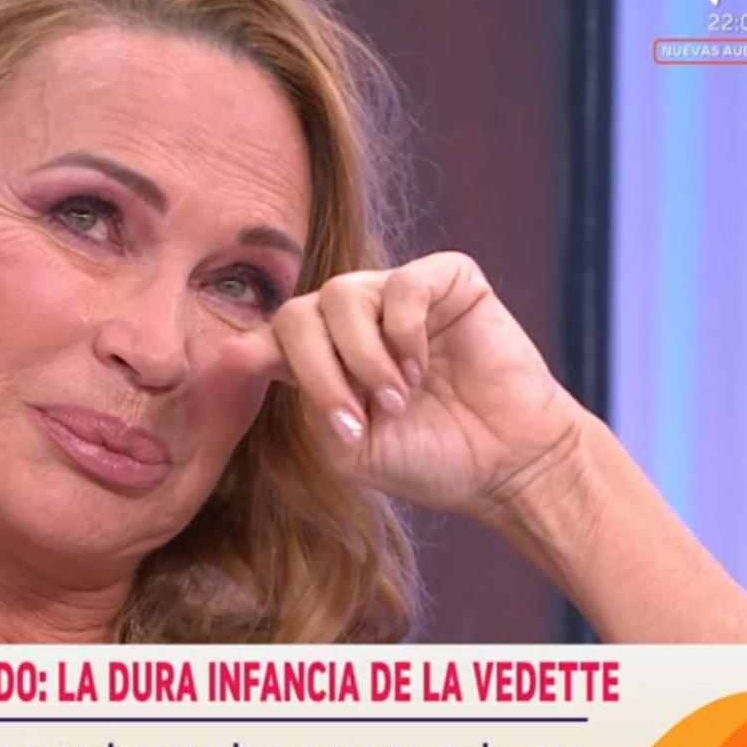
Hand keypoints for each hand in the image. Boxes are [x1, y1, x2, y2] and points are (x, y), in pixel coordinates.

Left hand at [257, 250, 589, 520]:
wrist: (506, 466)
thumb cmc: (429, 459)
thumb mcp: (350, 448)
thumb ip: (304, 402)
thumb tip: (240, 352)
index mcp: (324, 357)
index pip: (271, 338)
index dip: (257, 355)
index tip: (246, 372)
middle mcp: (355, 319)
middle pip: (296, 312)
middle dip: (317, 368)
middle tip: (356, 416)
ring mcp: (398, 295)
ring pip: (341, 294)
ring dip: (363, 357)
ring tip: (398, 399)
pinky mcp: (448, 280)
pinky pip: (403, 283)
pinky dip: (405, 331)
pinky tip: (422, 367)